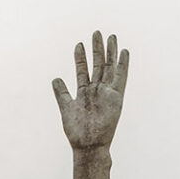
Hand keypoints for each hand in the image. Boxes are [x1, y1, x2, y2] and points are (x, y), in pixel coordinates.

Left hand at [52, 32, 128, 150]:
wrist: (89, 145)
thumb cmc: (77, 132)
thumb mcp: (66, 109)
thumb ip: (61, 93)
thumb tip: (55, 78)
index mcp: (84, 93)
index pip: (82, 71)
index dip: (80, 58)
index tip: (79, 44)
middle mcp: (96, 90)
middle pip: (98, 65)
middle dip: (97, 49)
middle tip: (96, 33)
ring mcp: (107, 93)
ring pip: (109, 68)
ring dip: (110, 52)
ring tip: (110, 37)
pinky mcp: (116, 97)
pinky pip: (121, 78)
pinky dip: (123, 65)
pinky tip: (124, 52)